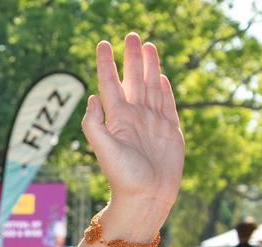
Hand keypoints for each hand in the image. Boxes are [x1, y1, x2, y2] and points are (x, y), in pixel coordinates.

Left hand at [81, 33, 183, 223]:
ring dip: (148, 66)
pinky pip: (166, 104)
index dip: (106, 64)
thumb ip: (94, 124)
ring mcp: (152, 122)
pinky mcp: (169, 130)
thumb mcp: (103, 148)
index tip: (103, 44)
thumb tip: (91, 97)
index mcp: (116, 118)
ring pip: (150, 86)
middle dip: (130, 57)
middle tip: (129, 35)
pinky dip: (164, 89)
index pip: (109, 83)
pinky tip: (160, 76)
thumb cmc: (123, 176)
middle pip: (132, 79)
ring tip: (146, 46)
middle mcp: (133, 116)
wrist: (147, 196)